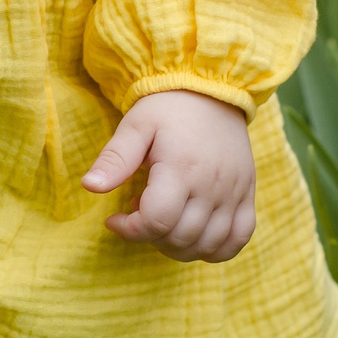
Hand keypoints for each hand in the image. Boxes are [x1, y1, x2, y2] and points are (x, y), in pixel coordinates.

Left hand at [80, 88, 256, 261]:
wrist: (211, 88)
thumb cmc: (167, 108)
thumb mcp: (135, 126)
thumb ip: (114, 159)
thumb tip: (89, 186)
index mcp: (182, 168)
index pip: (157, 221)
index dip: (130, 229)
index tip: (115, 219)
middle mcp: (213, 185)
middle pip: (181, 238)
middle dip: (151, 237)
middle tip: (139, 214)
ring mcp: (234, 193)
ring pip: (208, 245)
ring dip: (178, 246)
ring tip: (164, 220)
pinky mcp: (248, 195)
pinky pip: (238, 240)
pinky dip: (215, 249)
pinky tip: (194, 235)